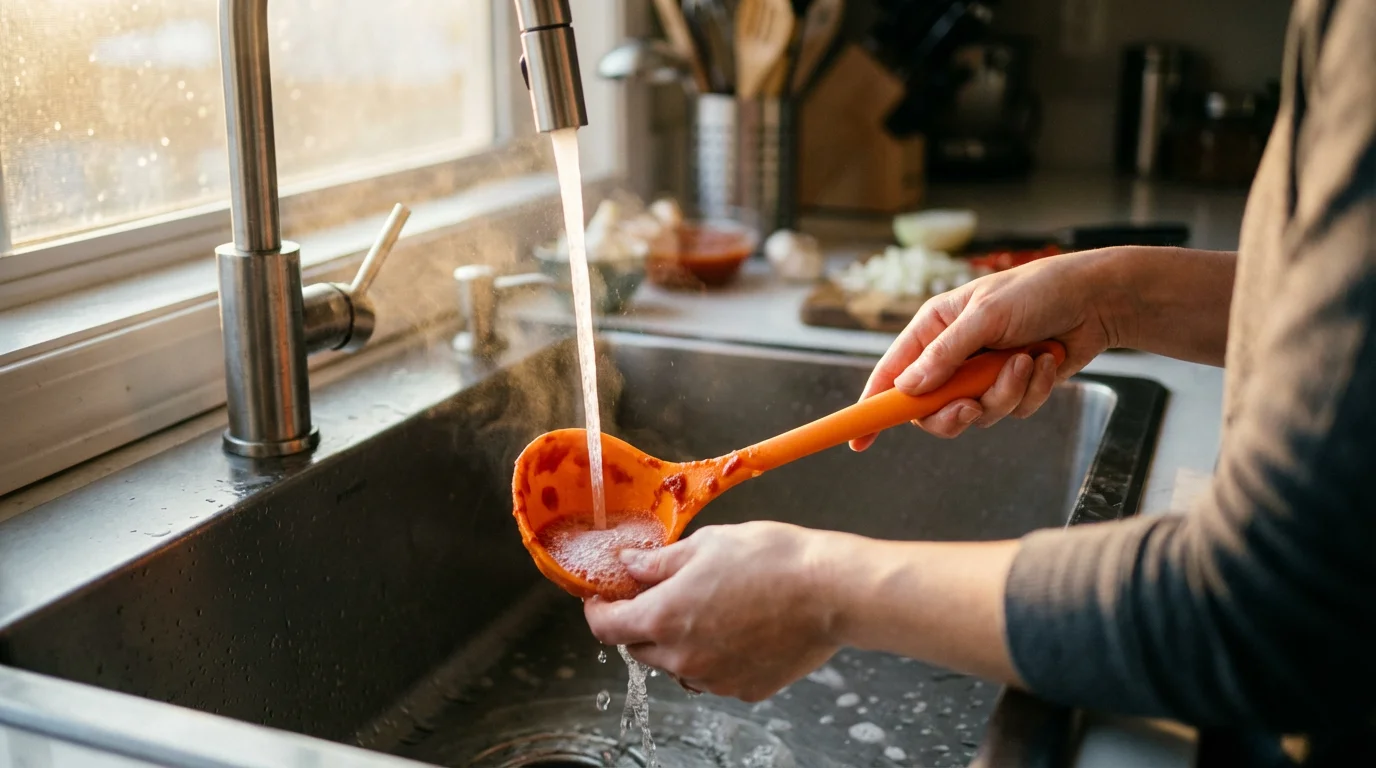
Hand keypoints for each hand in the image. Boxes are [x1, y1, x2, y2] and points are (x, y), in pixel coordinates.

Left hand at [583, 522, 840, 701]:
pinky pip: (714, 676)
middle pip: (639, 649)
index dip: (598, 610)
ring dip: (678, 642)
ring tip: (710, 609)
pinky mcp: (745, 690)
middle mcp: (682, 658)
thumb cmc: (771, 559)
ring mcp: (714, 680)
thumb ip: (660, 562)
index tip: (603, 596)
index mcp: (664, 617)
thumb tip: (629, 566)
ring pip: (677, 665)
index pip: (606, 627)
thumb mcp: (706, 544)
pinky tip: (739, 628)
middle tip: (661, 594)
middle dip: (641, 623)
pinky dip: (714, 656)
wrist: (831, 592)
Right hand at [852, 249, 1125, 446]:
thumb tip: (906, 389)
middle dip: (953, 413)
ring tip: (1026, 362)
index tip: (860, 440)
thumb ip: (945, 355)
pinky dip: (1032, 391)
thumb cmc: (1038, 292)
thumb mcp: (985, 316)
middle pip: (930, 409)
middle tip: (970, 406)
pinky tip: (1046, 362)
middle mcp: (953, 355)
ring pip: (976, 414)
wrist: (1097, 299)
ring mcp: (983, 374)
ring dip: (1004, 393)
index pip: (891, 374)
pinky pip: (1011, 410)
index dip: (873, 408)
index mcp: (933, 329)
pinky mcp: (1014, 388)